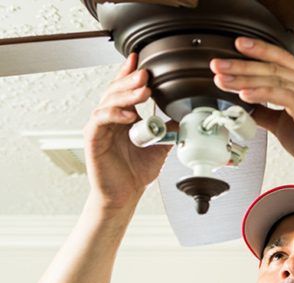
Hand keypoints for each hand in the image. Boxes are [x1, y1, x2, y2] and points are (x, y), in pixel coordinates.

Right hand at [83, 53, 177, 211]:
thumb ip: (169, 130)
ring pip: (109, 102)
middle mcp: (110, 119)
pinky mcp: (93, 139)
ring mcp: (100, 127)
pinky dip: (114, 114)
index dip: (130, 73)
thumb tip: (184, 117)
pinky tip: (129, 115)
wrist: (125, 196)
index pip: (125, 89)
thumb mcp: (159, 147)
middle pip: (116, 91)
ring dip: (126, 95)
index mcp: (124, 117)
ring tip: (143, 91)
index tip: (140, 59)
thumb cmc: (136, 173)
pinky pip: (100, 121)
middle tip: (146, 74)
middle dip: (131, 80)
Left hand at [210, 37, 293, 188]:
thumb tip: (247, 106)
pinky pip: (283, 96)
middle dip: (242, 64)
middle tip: (218, 64)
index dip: (258, 49)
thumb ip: (267, 113)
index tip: (235, 47)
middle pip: (273, 66)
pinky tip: (244, 94)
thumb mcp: (285, 126)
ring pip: (276, 79)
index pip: (281, 58)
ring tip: (223, 79)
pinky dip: (261, 93)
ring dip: (245, 78)